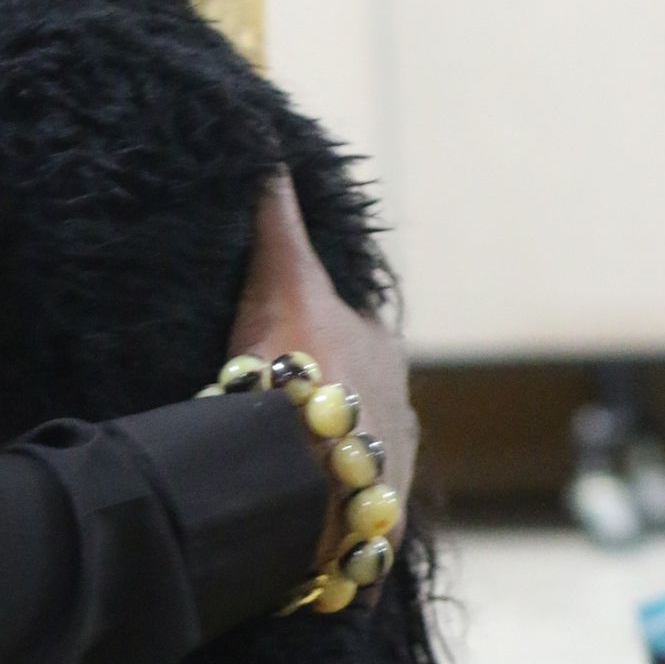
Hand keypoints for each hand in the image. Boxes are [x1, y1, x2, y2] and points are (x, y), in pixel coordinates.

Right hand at [228, 173, 417, 531]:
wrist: (308, 483)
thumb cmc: (300, 375)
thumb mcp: (283, 283)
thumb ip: (276, 216)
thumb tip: (266, 135)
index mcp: (381, 352)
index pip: (355, 331)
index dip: (320, 331)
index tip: (284, 337)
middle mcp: (398, 410)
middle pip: (360, 397)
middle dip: (328, 402)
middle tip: (271, 407)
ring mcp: (388, 474)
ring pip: (358, 458)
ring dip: (326, 463)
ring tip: (277, 469)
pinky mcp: (370, 529)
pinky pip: (346, 516)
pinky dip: (324, 514)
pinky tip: (292, 516)